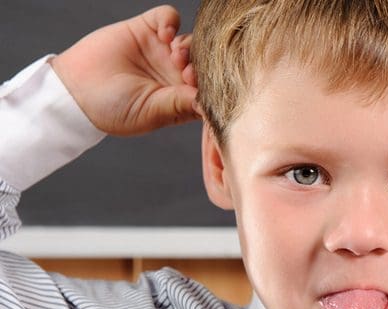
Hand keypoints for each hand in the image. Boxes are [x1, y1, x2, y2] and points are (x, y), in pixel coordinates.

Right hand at [50, 5, 197, 135]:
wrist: (75, 91)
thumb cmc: (112, 110)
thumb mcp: (151, 112)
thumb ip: (180, 104)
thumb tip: (210, 103)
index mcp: (181, 97)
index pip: (210, 87)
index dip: (212, 86)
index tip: (199, 90)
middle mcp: (175, 73)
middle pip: (206, 62)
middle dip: (203, 66)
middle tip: (187, 73)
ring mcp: (162, 50)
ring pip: (192, 39)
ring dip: (189, 46)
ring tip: (175, 56)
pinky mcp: (145, 29)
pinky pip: (169, 17)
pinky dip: (171, 21)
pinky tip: (165, 35)